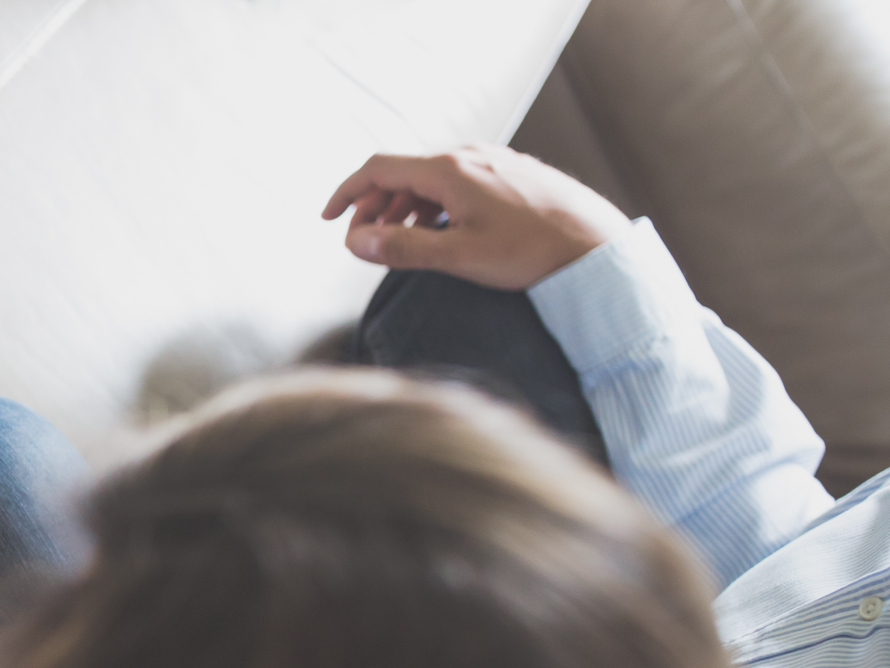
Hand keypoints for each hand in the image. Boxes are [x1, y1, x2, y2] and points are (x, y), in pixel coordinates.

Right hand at [321, 146, 629, 289]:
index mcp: (449, 170)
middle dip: (373, 207)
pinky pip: (455, 181)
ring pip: (429, 178)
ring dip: (402, 208)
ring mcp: (491, 161)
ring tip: (396, 242)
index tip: (327, 220)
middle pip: (402, 173)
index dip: (346, 194)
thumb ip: (401, 248)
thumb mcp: (458, 256)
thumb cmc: (531, 251)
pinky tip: (436, 231)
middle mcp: (468, 156)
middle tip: (362, 243)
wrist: (595, 245)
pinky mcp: (509, 173)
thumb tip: (356, 243)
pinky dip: (431, 204)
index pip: (379, 170)